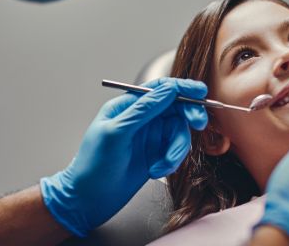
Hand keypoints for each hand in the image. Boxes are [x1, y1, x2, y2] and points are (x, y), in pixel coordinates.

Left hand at [40, 78, 207, 236]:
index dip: (183, 88)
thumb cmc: (92, 165)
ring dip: (176, 150)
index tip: (201, 91)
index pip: (160, 89)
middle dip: (188, 117)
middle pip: (176, 109)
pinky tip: (154, 172)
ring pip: (179, 133)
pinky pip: (176, 152)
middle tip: (198, 124)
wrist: (87, 200)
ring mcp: (150, 137)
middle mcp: (142, 119)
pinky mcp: (156, 155)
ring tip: (163, 166)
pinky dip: (171, 162)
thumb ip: (144, 109)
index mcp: (128, 106)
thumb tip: (169, 89)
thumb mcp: (116, 133)